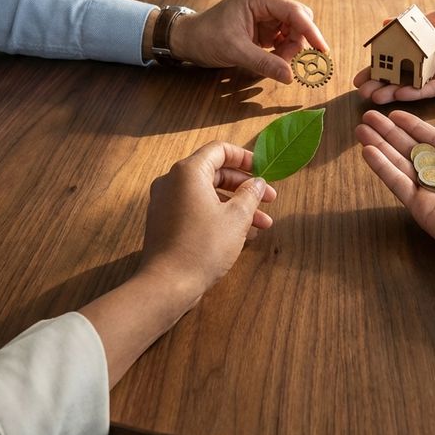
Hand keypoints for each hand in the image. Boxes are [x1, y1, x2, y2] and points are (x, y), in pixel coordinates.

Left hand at [137, 140, 276, 298]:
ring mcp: (165, 202)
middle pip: (214, 173)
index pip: (219, 150)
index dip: (244, 157)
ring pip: (207, 195)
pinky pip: (196, 209)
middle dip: (245, 187)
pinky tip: (241, 235)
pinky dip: (218, 216)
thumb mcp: (236, 218)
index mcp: (188, 172)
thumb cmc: (204, 246)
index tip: (263, 171)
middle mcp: (172, 182)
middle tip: (269, 200)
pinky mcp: (164, 222)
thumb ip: (250, 194)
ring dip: (236, 206)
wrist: (167, 284)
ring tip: (262, 225)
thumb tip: (257, 183)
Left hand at [171, 0, 328, 82]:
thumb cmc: (206, 38)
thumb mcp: (235, 51)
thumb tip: (291, 77)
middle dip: (298, 42)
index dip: (311, 30)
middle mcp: (265, 2)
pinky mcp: (263, 27)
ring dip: (290, 50)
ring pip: (293, 31)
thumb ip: (265, 63)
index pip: (294, 11)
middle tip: (289, 63)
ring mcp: (265, 14)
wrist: (186, 40)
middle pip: (298, 19)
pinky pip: (283, 38)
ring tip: (275, 64)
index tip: (322, 50)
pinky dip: (283, 52)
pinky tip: (273, 61)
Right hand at [353, 11, 434, 103]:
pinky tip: (398, 95)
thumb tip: (387, 21)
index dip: (377, 64)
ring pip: (408, 86)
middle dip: (377, 82)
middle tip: (360, 90)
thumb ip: (416, 23)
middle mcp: (425, 64)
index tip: (361, 72)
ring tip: (373, 96)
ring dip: (390, 91)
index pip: (393, 56)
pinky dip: (412, 93)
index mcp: (421, 47)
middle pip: (396, 75)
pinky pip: (427, 91)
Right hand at [355, 110, 434, 303]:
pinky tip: (367, 151)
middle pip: (411, 151)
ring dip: (379, 147)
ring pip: (400, 166)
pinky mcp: (422, 210)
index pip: (433, 142)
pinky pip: (399, 185)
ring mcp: (432, 195)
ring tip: (360, 129)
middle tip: (369, 116)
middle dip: (389, 134)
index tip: (396, 113)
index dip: (414, 127)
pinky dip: (382, 168)